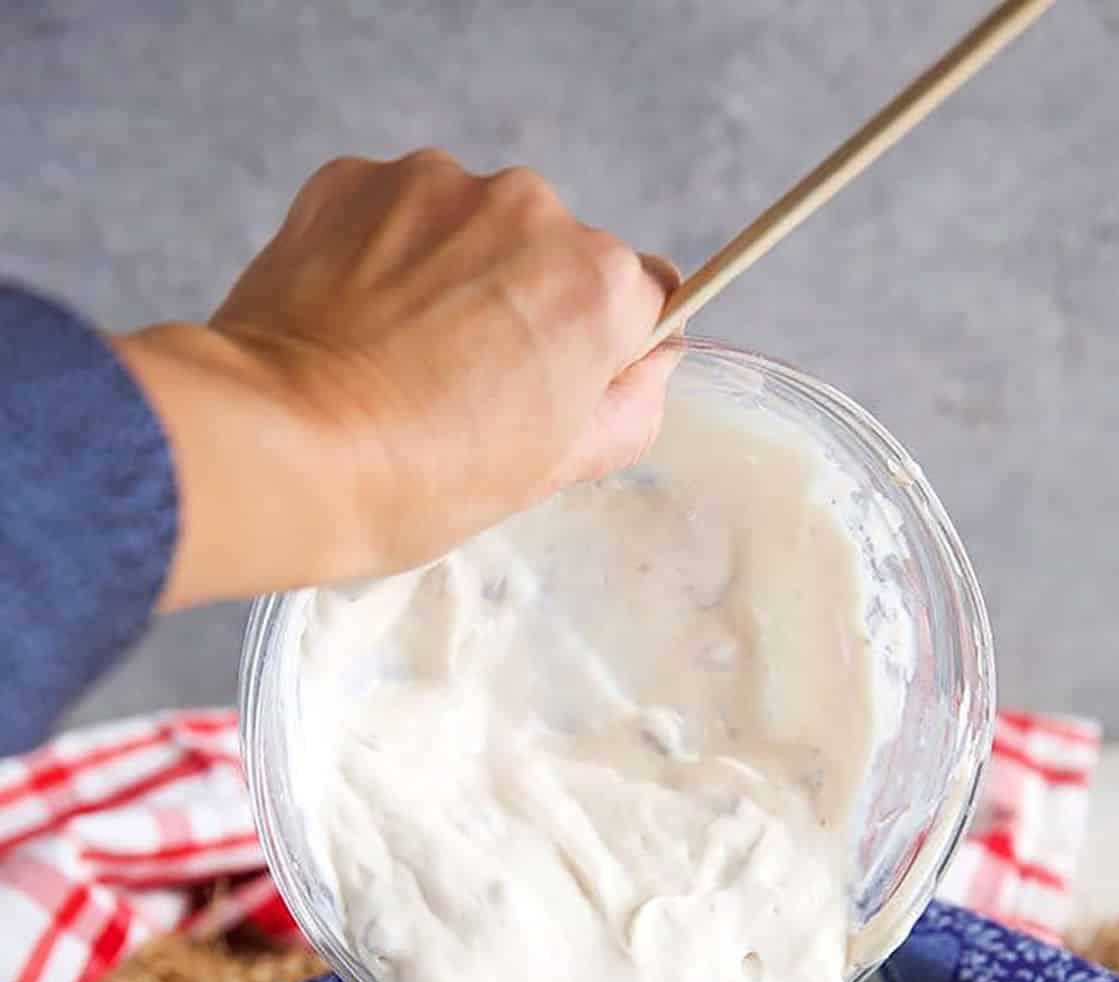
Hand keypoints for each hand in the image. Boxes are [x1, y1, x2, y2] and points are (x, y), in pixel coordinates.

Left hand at [114, 151, 677, 606]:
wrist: (280, 448)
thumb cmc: (419, 479)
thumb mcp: (555, 471)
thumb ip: (629, 409)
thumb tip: (650, 365)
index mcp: (598, 286)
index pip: (642, 298)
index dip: (602, 350)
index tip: (554, 386)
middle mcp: (530, 210)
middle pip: (554, 255)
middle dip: (522, 306)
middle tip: (463, 388)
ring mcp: (438, 185)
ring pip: (472, 228)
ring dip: (451, 276)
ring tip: (400, 357)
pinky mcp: (357, 179)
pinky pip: (397, 213)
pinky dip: (385, 257)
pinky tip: (356, 323)